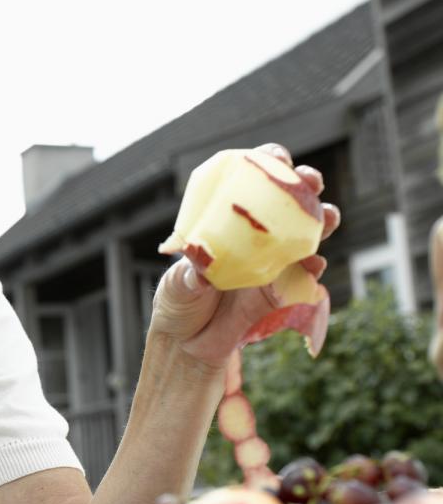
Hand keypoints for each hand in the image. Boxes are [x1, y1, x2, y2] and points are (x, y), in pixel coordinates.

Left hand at [147, 144, 340, 366]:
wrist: (190, 344)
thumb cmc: (178, 302)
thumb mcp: (177, 285)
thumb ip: (191, 273)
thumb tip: (202, 263)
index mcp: (227, 220)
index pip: (250, 180)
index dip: (267, 163)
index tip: (277, 159)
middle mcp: (255, 234)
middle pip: (288, 200)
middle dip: (304, 185)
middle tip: (310, 182)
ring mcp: (275, 259)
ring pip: (307, 232)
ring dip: (321, 221)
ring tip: (325, 218)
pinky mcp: (286, 289)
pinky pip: (307, 276)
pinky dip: (313, 268)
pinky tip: (313, 265)